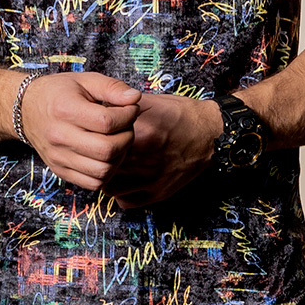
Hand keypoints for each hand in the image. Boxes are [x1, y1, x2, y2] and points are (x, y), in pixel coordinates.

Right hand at [18, 73, 140, 191]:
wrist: (26, 110)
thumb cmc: (58, 92)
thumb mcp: (85, 80)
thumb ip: (112, 87)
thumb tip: (134, 99)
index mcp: (66, 109)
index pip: (107, 122)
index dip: (128, 115)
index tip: (129, 108)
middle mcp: (60, 136)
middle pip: (107, 149)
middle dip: (127, 137)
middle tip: (125, 126)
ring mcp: (59, 157)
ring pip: (102, 170)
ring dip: (119, 156)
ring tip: (116, 140)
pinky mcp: (60, 170)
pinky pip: (93, 184)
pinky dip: (107, 172)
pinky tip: (106, 155)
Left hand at [104, 94, 222, 208]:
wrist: (210, 133)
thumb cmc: (180, 115)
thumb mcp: (149, 103)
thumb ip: (121, 106)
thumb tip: (96, 109)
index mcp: (139, 136)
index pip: (102, 144)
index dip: (94, 141)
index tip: (93, 137)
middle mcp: (144, 161)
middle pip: (104, 167)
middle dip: (97, 160)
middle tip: (96, 154)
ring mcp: (151, 180)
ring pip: (110, 188)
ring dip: (106, 178)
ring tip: (108, 168)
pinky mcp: (158, 193)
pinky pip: (126, 202)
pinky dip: (120, 194)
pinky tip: (122, 181)